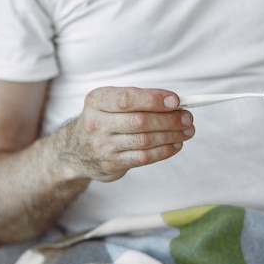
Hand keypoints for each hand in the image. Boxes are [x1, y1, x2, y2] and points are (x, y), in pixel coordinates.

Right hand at [59, 87, 194, 181]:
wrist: (75, 151)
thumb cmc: (103, 120)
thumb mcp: (110, 102)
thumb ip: (139, 100)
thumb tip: (175, 103)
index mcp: (97, 101)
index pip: (127, 99)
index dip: (153, 99)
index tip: (176, 101)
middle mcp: (96, 123)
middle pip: (139, 121)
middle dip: (169, 119)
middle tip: (188, 118)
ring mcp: (103, 146)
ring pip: (144, 141)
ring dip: (171, 135)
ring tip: (188, 131)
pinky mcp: (112, 164)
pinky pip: (144, 157)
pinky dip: (164, 151)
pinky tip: (176, 144)